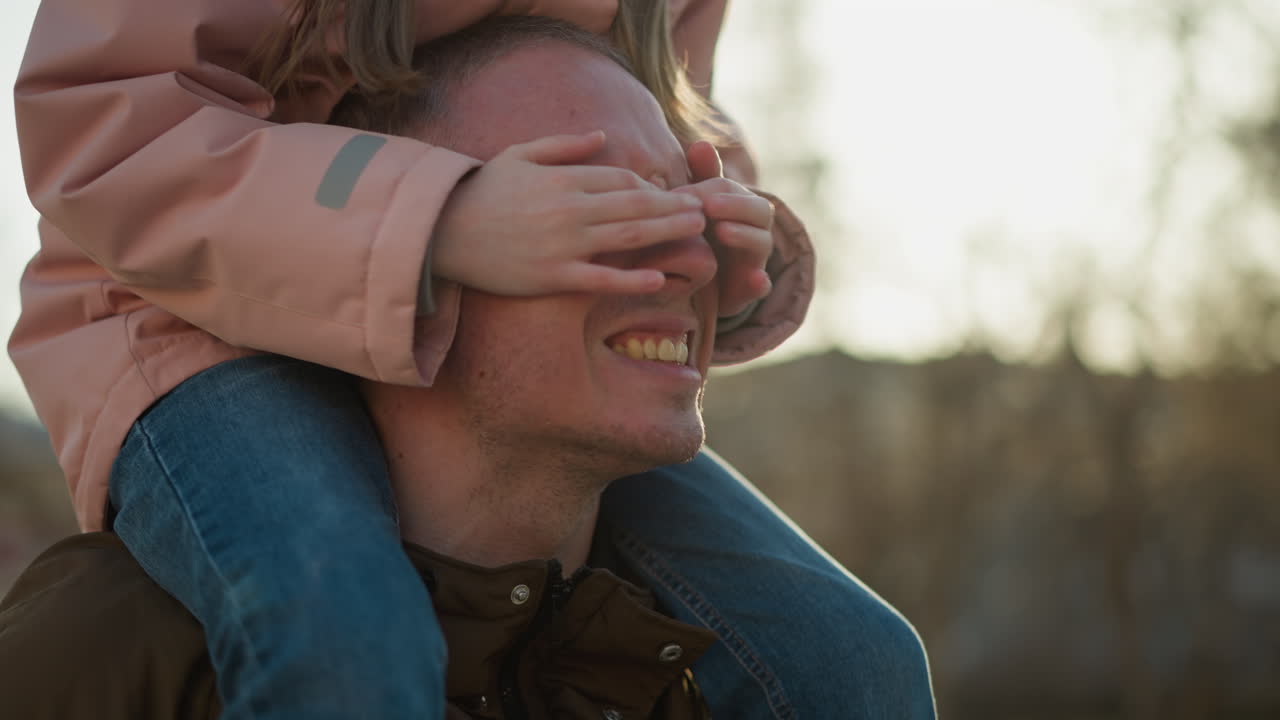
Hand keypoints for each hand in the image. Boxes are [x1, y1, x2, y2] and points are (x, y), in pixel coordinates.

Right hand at [431, 131, 705, 294]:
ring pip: (629, 237)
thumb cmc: (481, 192)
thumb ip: (563, 146)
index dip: (653, 186)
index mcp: (564, 179)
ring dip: (668, 232)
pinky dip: (633, 279)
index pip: (622, 178)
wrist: (442, 232)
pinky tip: (662, 278)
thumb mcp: (520, 155)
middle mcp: (570, 209)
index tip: (676, 192)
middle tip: (705, 209)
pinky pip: (602, 279)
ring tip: (697, 230)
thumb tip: (601, 137)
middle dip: (674, 206)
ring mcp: (564, 244)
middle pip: (635, 204)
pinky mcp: (554, 277)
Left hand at [678, 141, 773, 317]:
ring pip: (762, 242)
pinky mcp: (752, 287)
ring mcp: (756, 258)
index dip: (708, 188)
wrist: (701, 285)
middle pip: (755, 209)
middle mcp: (753, 227)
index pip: (730, 188)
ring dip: (744, 235)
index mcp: (738, 204)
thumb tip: (701, 143)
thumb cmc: (698, 235)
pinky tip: (756, 280)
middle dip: (733, 205)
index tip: (681, 194)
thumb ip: (701, 176)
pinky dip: (761, 283)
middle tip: (708, 205)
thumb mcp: (696, 207)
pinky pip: (762, 285)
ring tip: (723, 231)